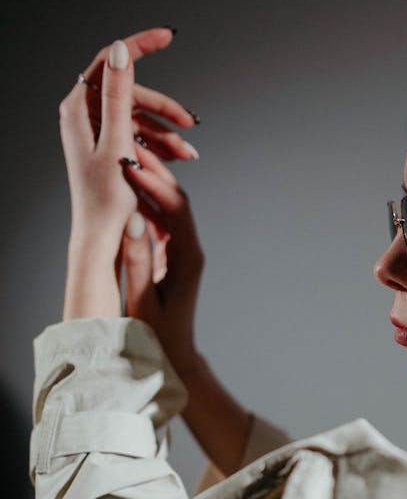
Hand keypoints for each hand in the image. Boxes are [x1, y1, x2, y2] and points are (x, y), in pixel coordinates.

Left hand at [59, 27, 196, 318]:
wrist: (100, 240)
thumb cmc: (106, 202)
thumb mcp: (118, 145)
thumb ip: (119, 96)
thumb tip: (120, 51)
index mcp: (78, 109)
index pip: (110, 60)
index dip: (139, 45)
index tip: (169, 36)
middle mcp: (81, 116)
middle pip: (129, 91)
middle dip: (163, 107)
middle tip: (191, 122)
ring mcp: (93, 132)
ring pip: (137, 114)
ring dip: (165, 129)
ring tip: (188, 154)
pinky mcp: (106, 148)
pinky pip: (136, 132)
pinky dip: (158, 142)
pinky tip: (178, 157)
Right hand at [119, 143, 203, 377]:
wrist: (175, 354)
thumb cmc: (157, 334)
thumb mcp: (143, 299)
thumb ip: (138, 260)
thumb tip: (134, 220)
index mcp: (188, 259)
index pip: (176, 209)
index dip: (155, 183)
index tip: (132, 165)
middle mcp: (191, 250)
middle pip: (176, 199)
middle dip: (154, 171)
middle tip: (128, 145)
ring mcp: (183, 250)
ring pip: (169, 206)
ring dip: (149, 182)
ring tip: (123, 157)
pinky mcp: (173, 253)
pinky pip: (162, 219)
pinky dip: (145, 201)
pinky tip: (125, 187)